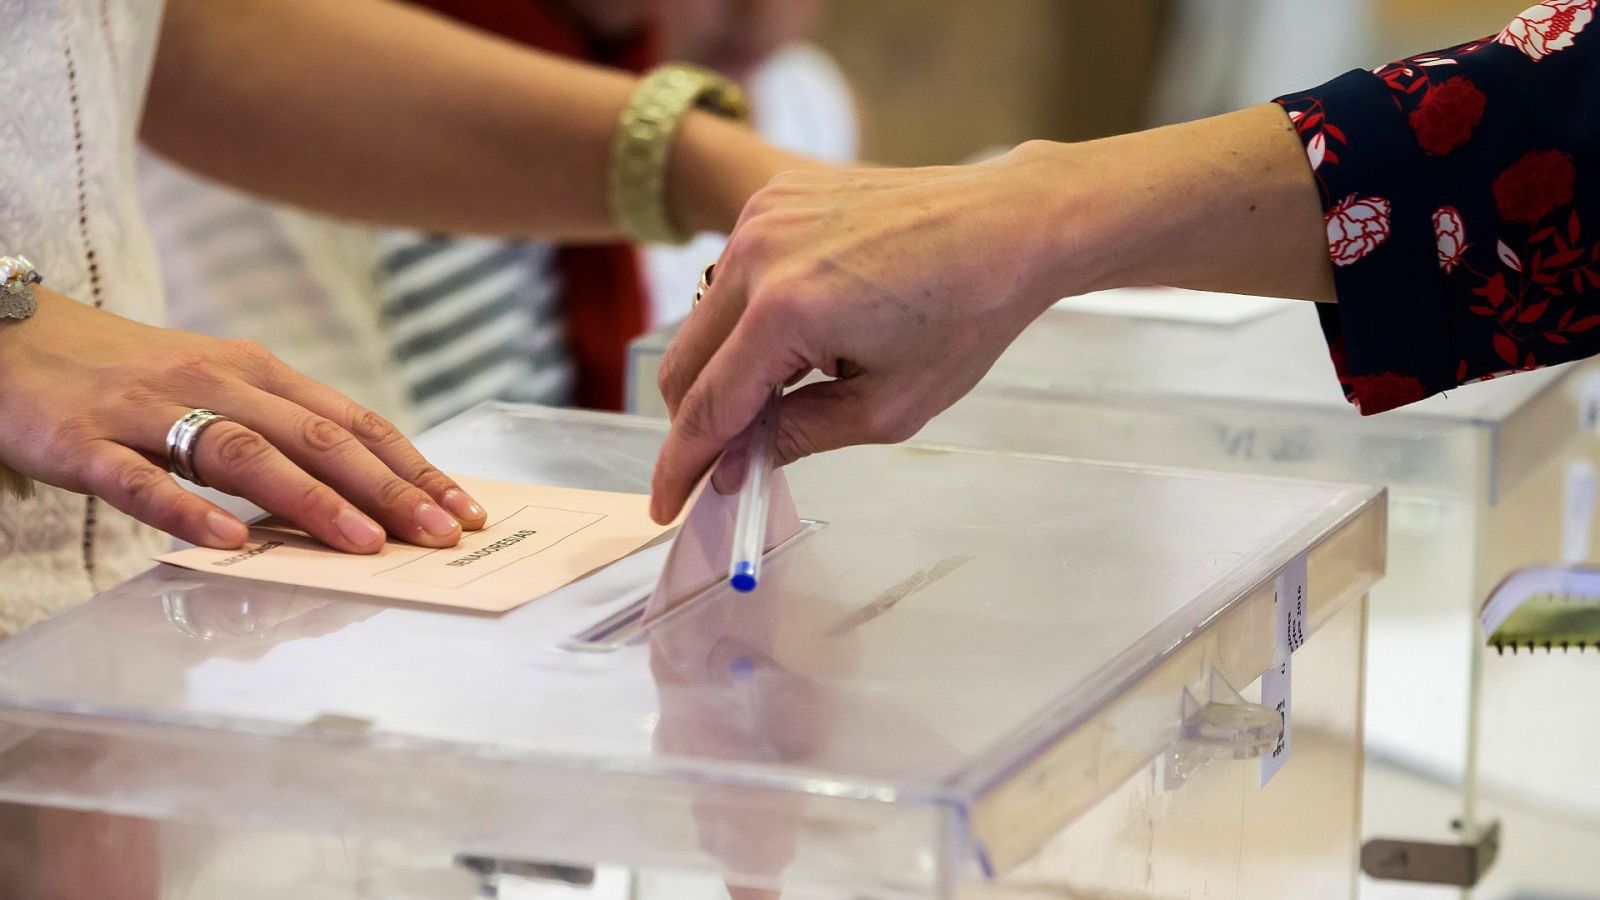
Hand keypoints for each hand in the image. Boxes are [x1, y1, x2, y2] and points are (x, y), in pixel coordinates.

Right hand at [0, 290, 486, 551]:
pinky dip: (188, 511)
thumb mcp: (215, 386)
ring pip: (245, 454)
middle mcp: (214, 382)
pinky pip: (139, 479)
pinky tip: (232, 543)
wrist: (4, 333)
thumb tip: (359, 485)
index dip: (413, 466)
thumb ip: (278, 428)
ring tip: (365, 545)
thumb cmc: (125, 373)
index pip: (354, 421)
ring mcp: (146, 409)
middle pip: (318, 437)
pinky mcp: (80, 439)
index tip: (463, 508)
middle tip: (441, 536)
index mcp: (255, 371)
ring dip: (313, 502)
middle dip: (389, 489)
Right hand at [649, 107, 1333, 522]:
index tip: (667, 504)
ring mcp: (761, 217)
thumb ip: (798, 438)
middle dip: (697, 424)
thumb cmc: (966, 315)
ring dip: (725, 370)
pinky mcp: (773, 198)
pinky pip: (731, 278)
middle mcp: (758, 254)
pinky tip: (805, 335)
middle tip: (728, 465)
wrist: (1010, 223)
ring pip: (701, 322)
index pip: (708, 408)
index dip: (683, 467)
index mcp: (786, 309)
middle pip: (683, 365)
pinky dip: (746, 320)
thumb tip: (737, 466)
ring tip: (793, 389)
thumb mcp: (888, 407)